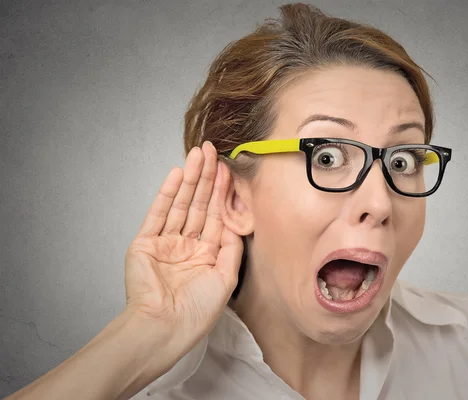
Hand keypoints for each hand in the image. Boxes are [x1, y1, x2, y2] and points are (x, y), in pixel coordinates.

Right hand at [123, 141, 242, 350]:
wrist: (165, 327)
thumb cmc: (197, 311)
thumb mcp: (226, 278)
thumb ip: (232, 248)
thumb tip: (237, 223)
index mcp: (206, 255)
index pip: (217, 216)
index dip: (222, 193)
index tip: (228, 169)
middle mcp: (187, 246)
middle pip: (199, 205)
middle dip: (206, 178)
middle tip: (212, 151)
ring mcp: (165, 243)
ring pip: (181, 204)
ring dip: (189, 179)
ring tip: (197, 155)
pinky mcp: (145, 243)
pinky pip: (158, 214)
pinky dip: (167, 194)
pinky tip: (177, 175)